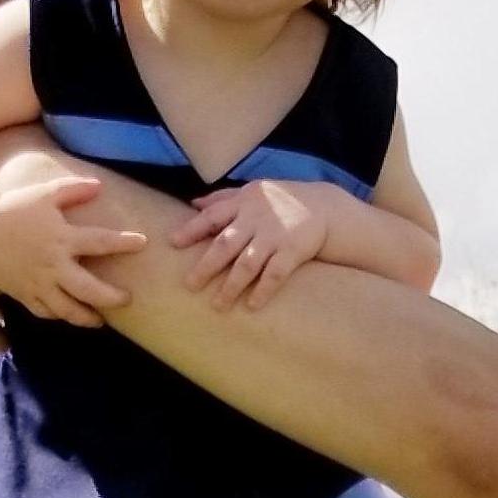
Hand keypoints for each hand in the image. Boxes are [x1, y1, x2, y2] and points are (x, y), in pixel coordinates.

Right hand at [0, 175, 146, 327]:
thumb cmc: (12, 208)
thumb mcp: (43, 193)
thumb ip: (72, 189)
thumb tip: (99, 186)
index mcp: (62, 238)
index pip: (101, 242)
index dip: (124, 242)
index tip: (143, 242)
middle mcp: (53, 265)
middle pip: (90, 289)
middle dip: (112, 297)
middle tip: (127, 299)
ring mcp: (38, 283)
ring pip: (68, 309)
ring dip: (87, 317)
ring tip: (100, 320)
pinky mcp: (23, 293)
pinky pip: (45, 311)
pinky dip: (59, 316)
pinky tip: (69, 315)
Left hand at [169, 180, 330, 309]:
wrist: (325, 207)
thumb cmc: (281, 202)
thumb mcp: (253, 192)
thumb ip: (223, 198)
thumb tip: (193, 203)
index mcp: (243, 204)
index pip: (212, 216)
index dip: (192, 229)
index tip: (172, 243)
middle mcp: (256, 219)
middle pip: (226, 244)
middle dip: (206, 266)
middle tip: (189, 286)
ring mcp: (275, 235)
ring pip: (248, 263)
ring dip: (231, 286)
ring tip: (218, 305)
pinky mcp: (293, 250)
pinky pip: (275, 273)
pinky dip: (263, 290)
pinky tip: (251, 306)